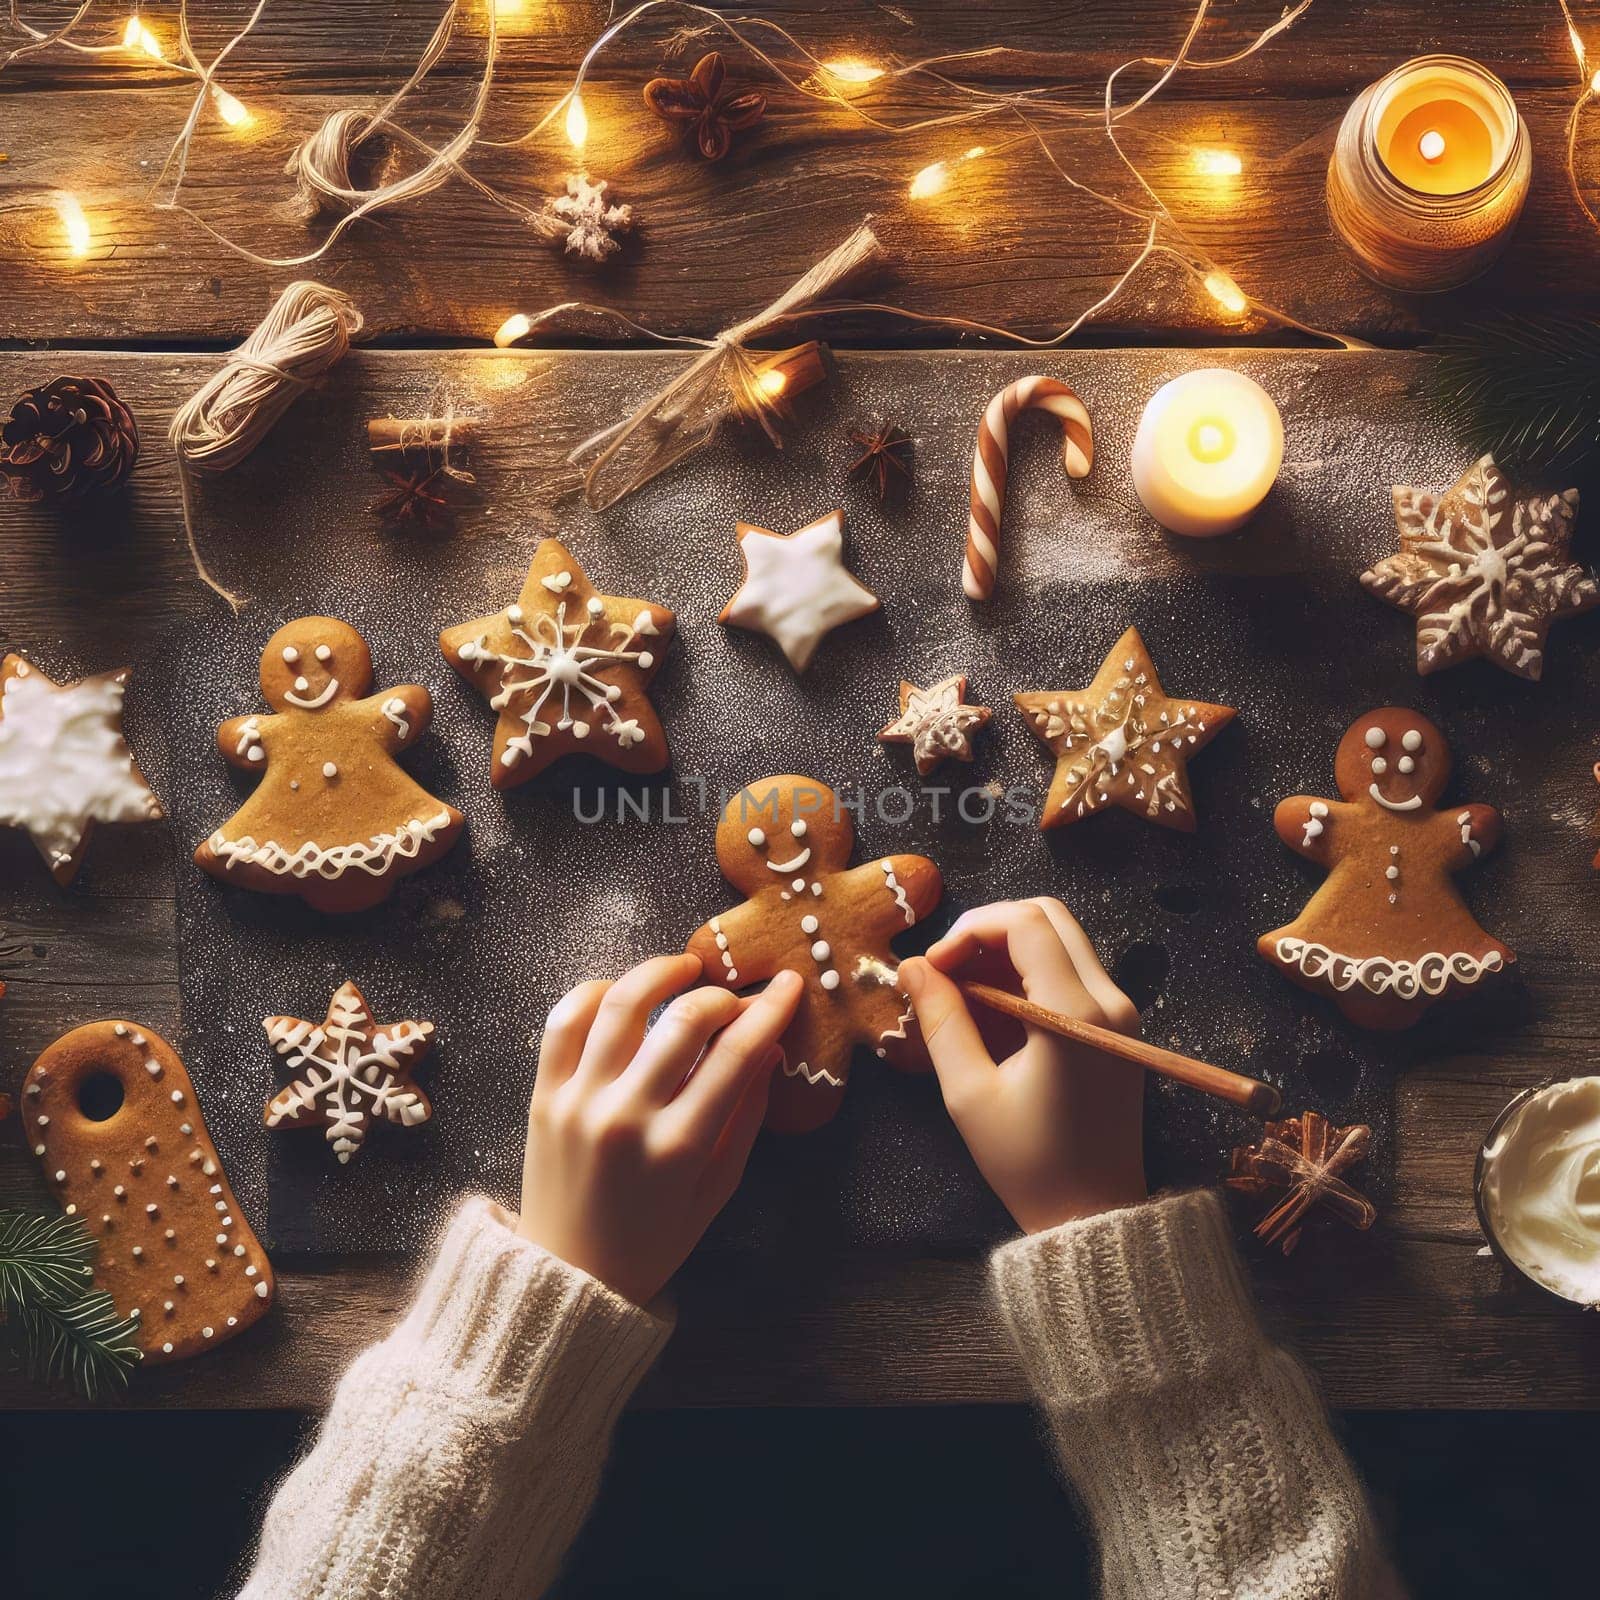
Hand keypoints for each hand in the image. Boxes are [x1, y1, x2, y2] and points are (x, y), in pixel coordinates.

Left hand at [516, 954, 802, 1304]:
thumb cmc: (653, 1240)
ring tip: (683, 970)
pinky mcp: (543, 1095)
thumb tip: (769, 1048)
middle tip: (735, 995)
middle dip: (722, 995)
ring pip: (622, 1005)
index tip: (788, 985)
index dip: (768, 1011)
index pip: (734, 1056)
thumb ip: (746, 1118)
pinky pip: (565, 1020)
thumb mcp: (716, 1191)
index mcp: (677, 1148)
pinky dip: (597, 992)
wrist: (568, 1276)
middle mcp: (626, 1117)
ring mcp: (578, 1101)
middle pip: (684, 1022)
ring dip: (660, 974)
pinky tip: (623, 993)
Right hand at [898, 898, 1145, 1232]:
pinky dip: (1027, 972)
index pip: (1026, 924)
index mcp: (1075, 1014)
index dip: (970, 930)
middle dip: (988, 931)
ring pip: (1060, 938)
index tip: (933, 966)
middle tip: (947, 970)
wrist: (1094, 1213)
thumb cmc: (1030, 1163)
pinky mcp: (1119, 1025)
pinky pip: (1071, 969)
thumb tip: (913, 966)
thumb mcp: (970, 1094)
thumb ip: (941, 1021)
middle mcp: (1109, 1000)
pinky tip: (993, 1012)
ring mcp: (1121, 1011)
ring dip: (1006, 950)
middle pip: (1049, 916)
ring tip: (963, 995)